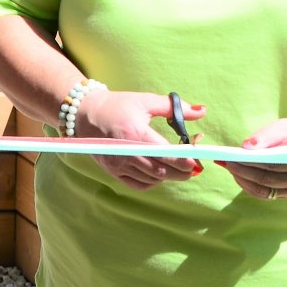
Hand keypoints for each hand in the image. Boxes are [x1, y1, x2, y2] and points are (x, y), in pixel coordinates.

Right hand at [77, 91, 204, 190]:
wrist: (84, 114)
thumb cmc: (117, 105)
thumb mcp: (145, 101)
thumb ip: (174, 108)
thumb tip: (202, 111)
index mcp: (135, 133)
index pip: (165, 154)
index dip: (183, 161)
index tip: (196, 161)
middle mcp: (126, 152)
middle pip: (161, 171)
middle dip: (181, 172)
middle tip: (193, 169)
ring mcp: (118, 164)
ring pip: (152, 179)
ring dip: (168, 177)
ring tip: (177, 169)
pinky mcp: (113, 171)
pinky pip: (138, 184)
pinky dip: (152, 182)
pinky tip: (158, 173)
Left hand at [218, 115, 286, 200]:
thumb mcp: (284, 127)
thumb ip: (267, 135)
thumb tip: (246, 146)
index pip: (270, 167)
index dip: (247, 164)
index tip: (229, 157)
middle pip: (265, 181)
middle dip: (241, 172)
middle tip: (224, 162)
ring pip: (263, 192)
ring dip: (242, 181)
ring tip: (228, 168)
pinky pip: (266, 195)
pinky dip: (249, 186)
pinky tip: (238, 175)